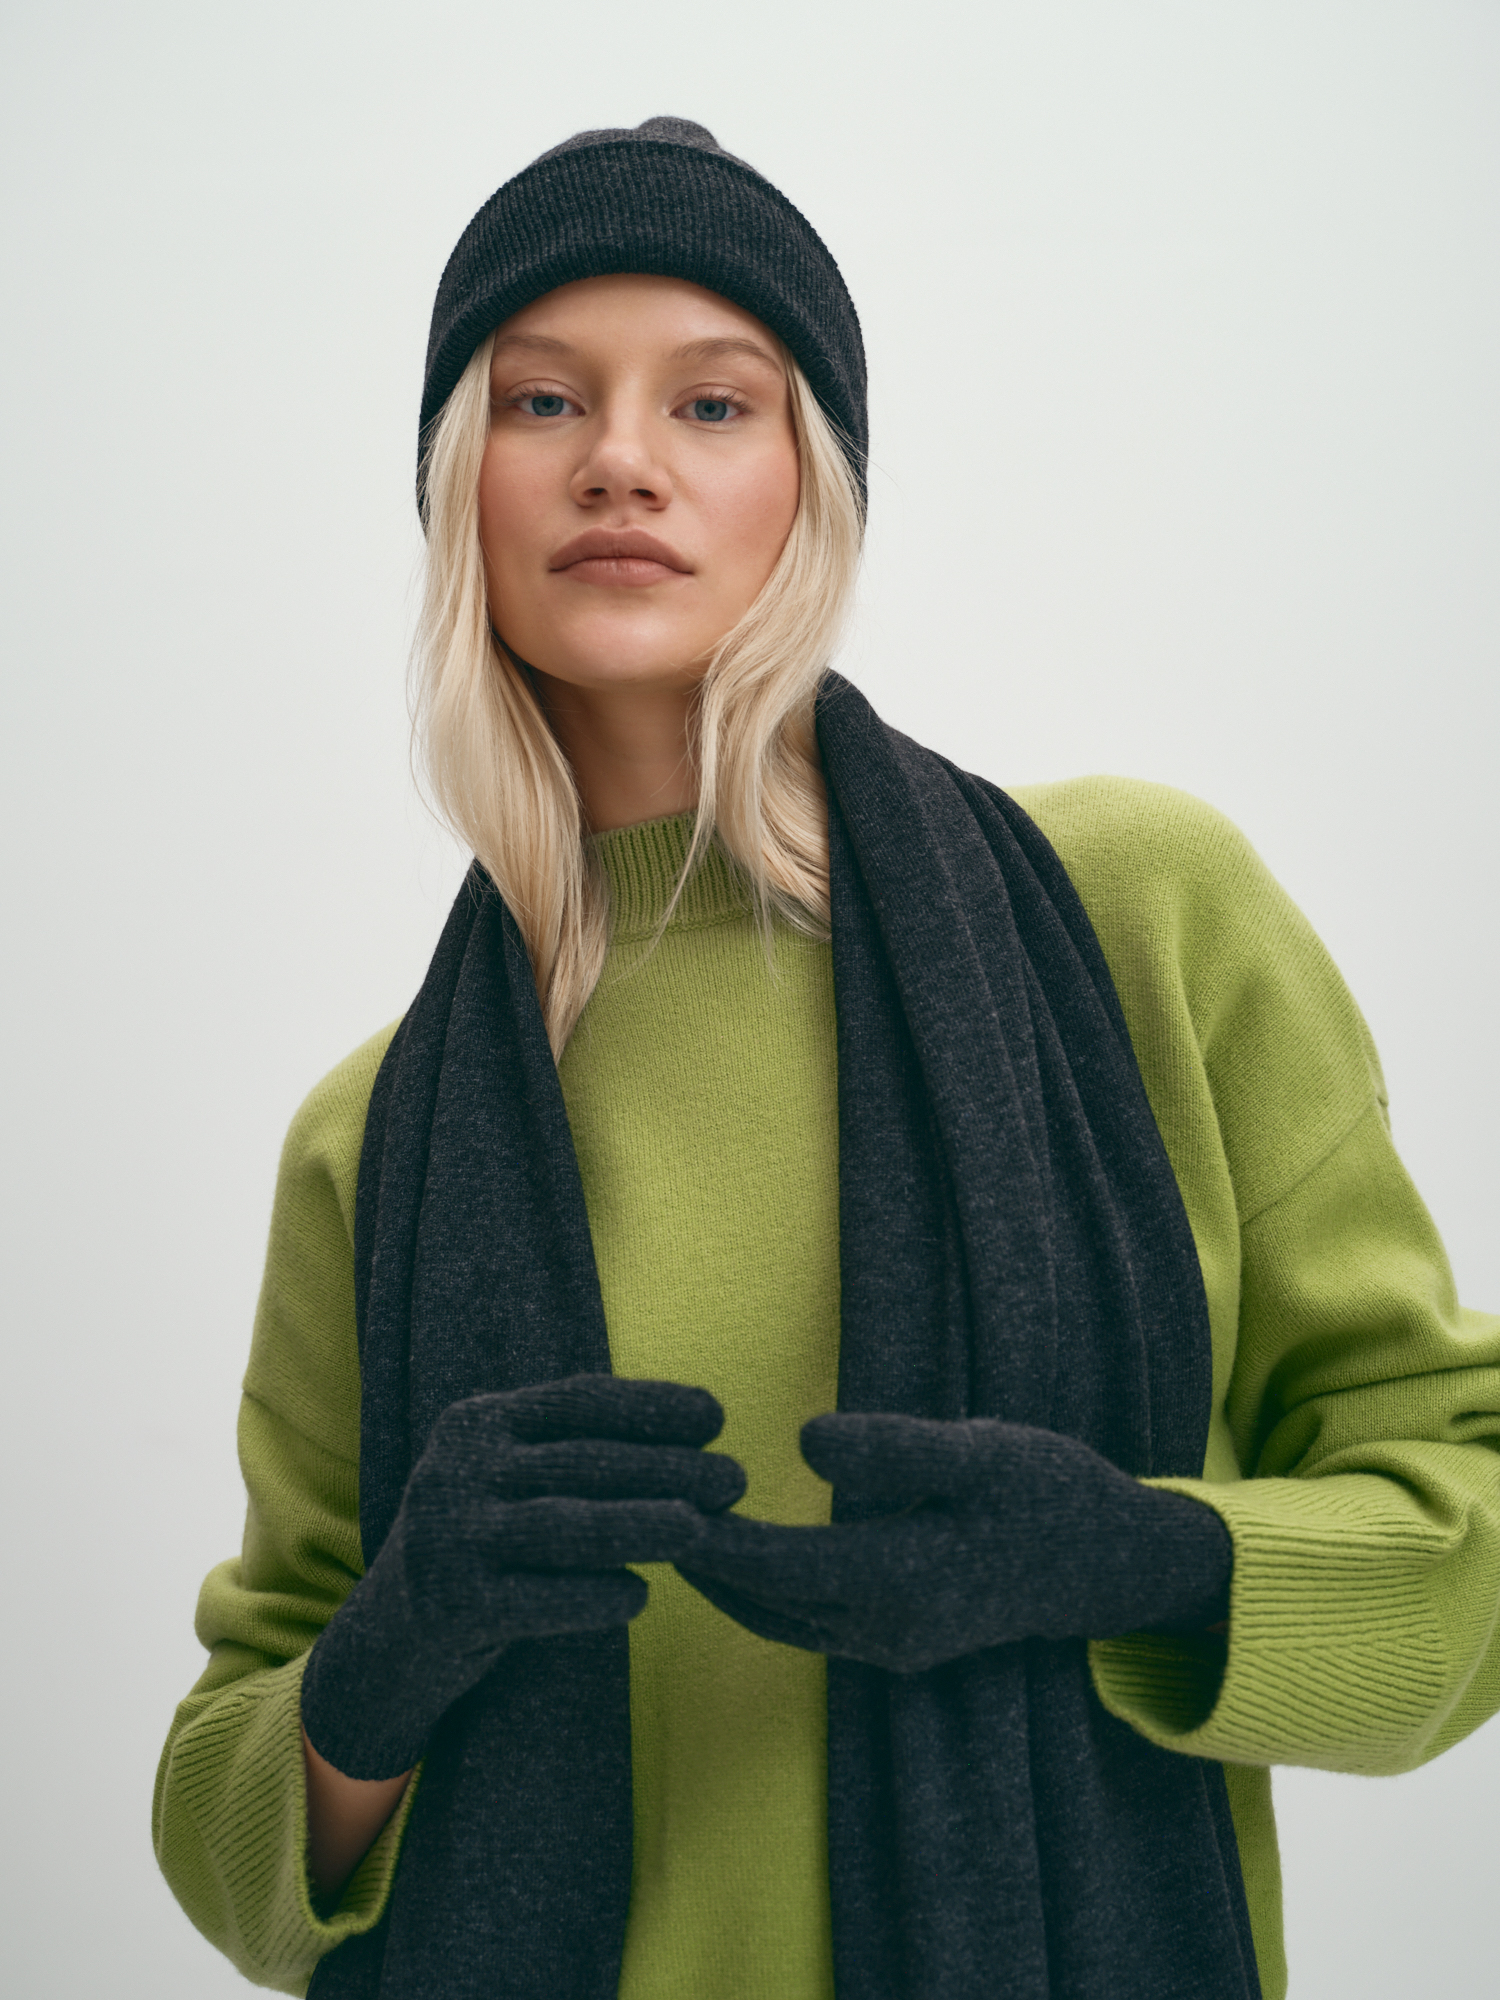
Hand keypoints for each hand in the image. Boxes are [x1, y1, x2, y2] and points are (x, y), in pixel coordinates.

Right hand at [301, 1375, 743, 1777]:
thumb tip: (692, 1440)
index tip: (716, 1416)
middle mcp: (456, 1470)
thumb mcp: (507, 1477)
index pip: (577, 1400)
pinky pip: (537, 1600)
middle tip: (734, 1480)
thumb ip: (570, 1452)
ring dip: (640, 1524)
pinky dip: (594, 1596)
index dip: (650, 1405)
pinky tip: (640, 1596)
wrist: (391, 1635)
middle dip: (666, 1468)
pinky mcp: (450, 1605)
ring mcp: (448, 1538)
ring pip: (563, 1526)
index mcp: (477, 1422)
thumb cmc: (482, 1544)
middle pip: (580, 1461)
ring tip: (699, 1528)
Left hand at [675, 1412, 1230, 1674]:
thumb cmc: (1049, 1492)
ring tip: (668, 1527)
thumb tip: (804, 1441)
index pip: (767, 1565)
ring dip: (722, 1577)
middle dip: (695, 1560)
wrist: (1113, 1561)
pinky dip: (760, 1585)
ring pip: (777, 1617)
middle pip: (759, 1600)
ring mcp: (890, 1643)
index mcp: (898, 1581)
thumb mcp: (980, 1453)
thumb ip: (894, 1450)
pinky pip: (805, 1619)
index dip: (701, 1535)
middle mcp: (883, 1628)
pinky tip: (739, 1549)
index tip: (643, 1497)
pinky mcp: (899, 1638)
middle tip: (630, 1510)